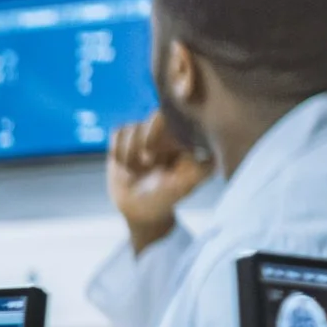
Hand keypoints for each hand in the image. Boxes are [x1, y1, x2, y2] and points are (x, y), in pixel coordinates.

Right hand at [107, 113, 209, 252]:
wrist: (139, 210)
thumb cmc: (165, 198)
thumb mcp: (185, 186)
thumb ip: (199, 169)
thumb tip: (209, 151)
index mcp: (188, 137)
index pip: (177, 118)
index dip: (161, 139)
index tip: (155, 161)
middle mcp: (170, 131)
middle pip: (154, 117)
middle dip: (143, 144)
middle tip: (147, 164)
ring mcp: (148, 133)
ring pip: (132, 127)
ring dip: (129, 153)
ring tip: (136, 170)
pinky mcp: (127, 138)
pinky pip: (118, 132)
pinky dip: (117, 150)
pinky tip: (123, 164)